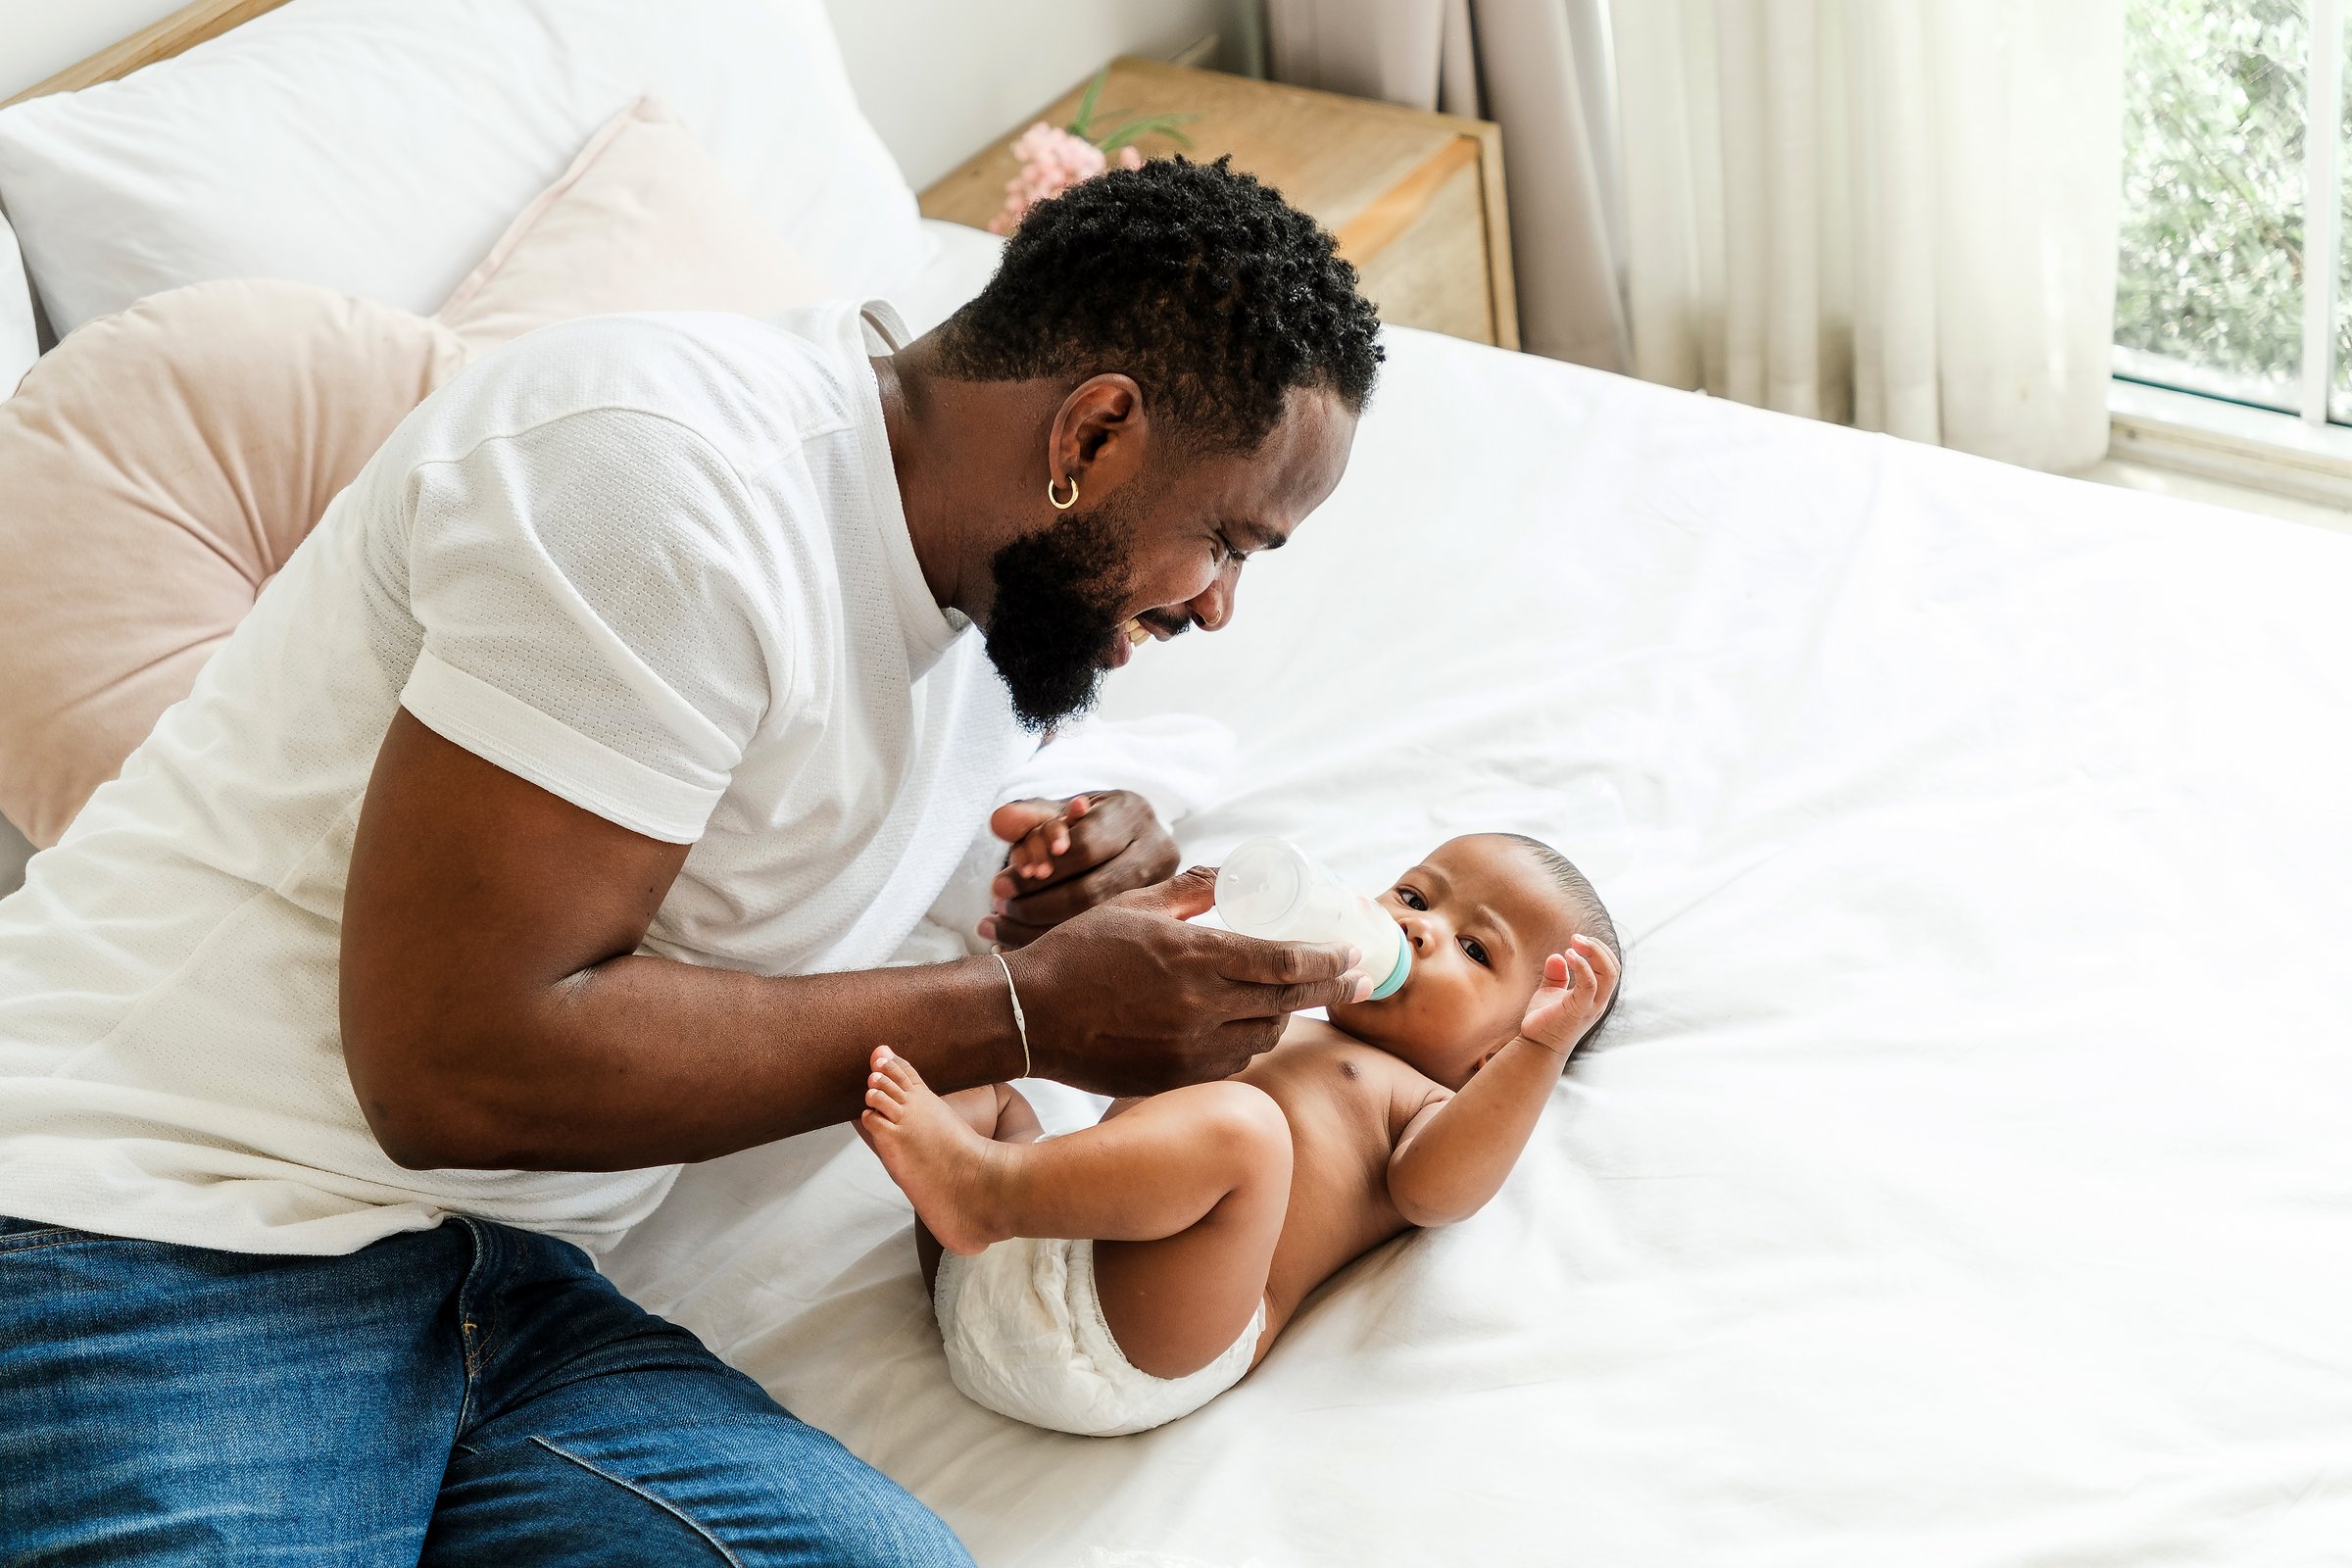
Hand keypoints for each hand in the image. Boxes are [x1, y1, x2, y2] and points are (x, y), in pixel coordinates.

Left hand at [980, 790, 1179, 949]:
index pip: (1084, 847)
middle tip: (999, 909)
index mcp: (1132, 812)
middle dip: (1037, 904)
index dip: (1041, 868)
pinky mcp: (1154, 917)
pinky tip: (1020, 942)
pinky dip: (1055, 942)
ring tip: (1002, 927)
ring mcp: (1161, 887)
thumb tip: (1002, 821)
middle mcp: (1158, 848)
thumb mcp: (1056, 811)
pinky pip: (1100, 937)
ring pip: (1097, 922)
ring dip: (1041, 929)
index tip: (999, 885)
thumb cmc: (1080, 825)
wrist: (1119, 844)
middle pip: (1093, 890)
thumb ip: (1027, 816)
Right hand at [1002, 866, 1371, 1095]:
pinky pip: (1231, 1061)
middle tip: (1360, 980)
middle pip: (1287, 1000)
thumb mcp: (1136, 906)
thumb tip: (1233, 873)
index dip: (1327, 959)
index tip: (1354, 954)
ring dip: (1285, 1016)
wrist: (1030, 1014)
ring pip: (1263, 1036)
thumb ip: (1192, 890)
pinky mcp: (1175, 1076)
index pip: (1283, 961)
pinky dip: (1248, 1042)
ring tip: (1294, 998)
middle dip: (1330, 989)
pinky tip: (1248, 1027)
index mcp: (1194, 956)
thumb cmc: (1079, 952)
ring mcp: (1188, 1048)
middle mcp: (1199, 1006)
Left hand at [1515, 934, 1619, 1059]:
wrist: (1535, 1047)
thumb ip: (1556, 975)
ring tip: (1575, 941)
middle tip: (1576, 938)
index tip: (1577, 940)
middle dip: (1598, 948)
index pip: (1610, 969)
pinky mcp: (1578, 1010)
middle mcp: (1598, 1001)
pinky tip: (1568, 955)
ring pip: (1608, 974)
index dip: (1599, 950)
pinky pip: (1590, 984)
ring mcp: (1590, 1006)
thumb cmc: (1544, 1021)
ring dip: (1594, 952)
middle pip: (1614, 969)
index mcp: (1595, 996)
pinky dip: (1582, 966)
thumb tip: (1556, 956)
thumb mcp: (1550, 992)